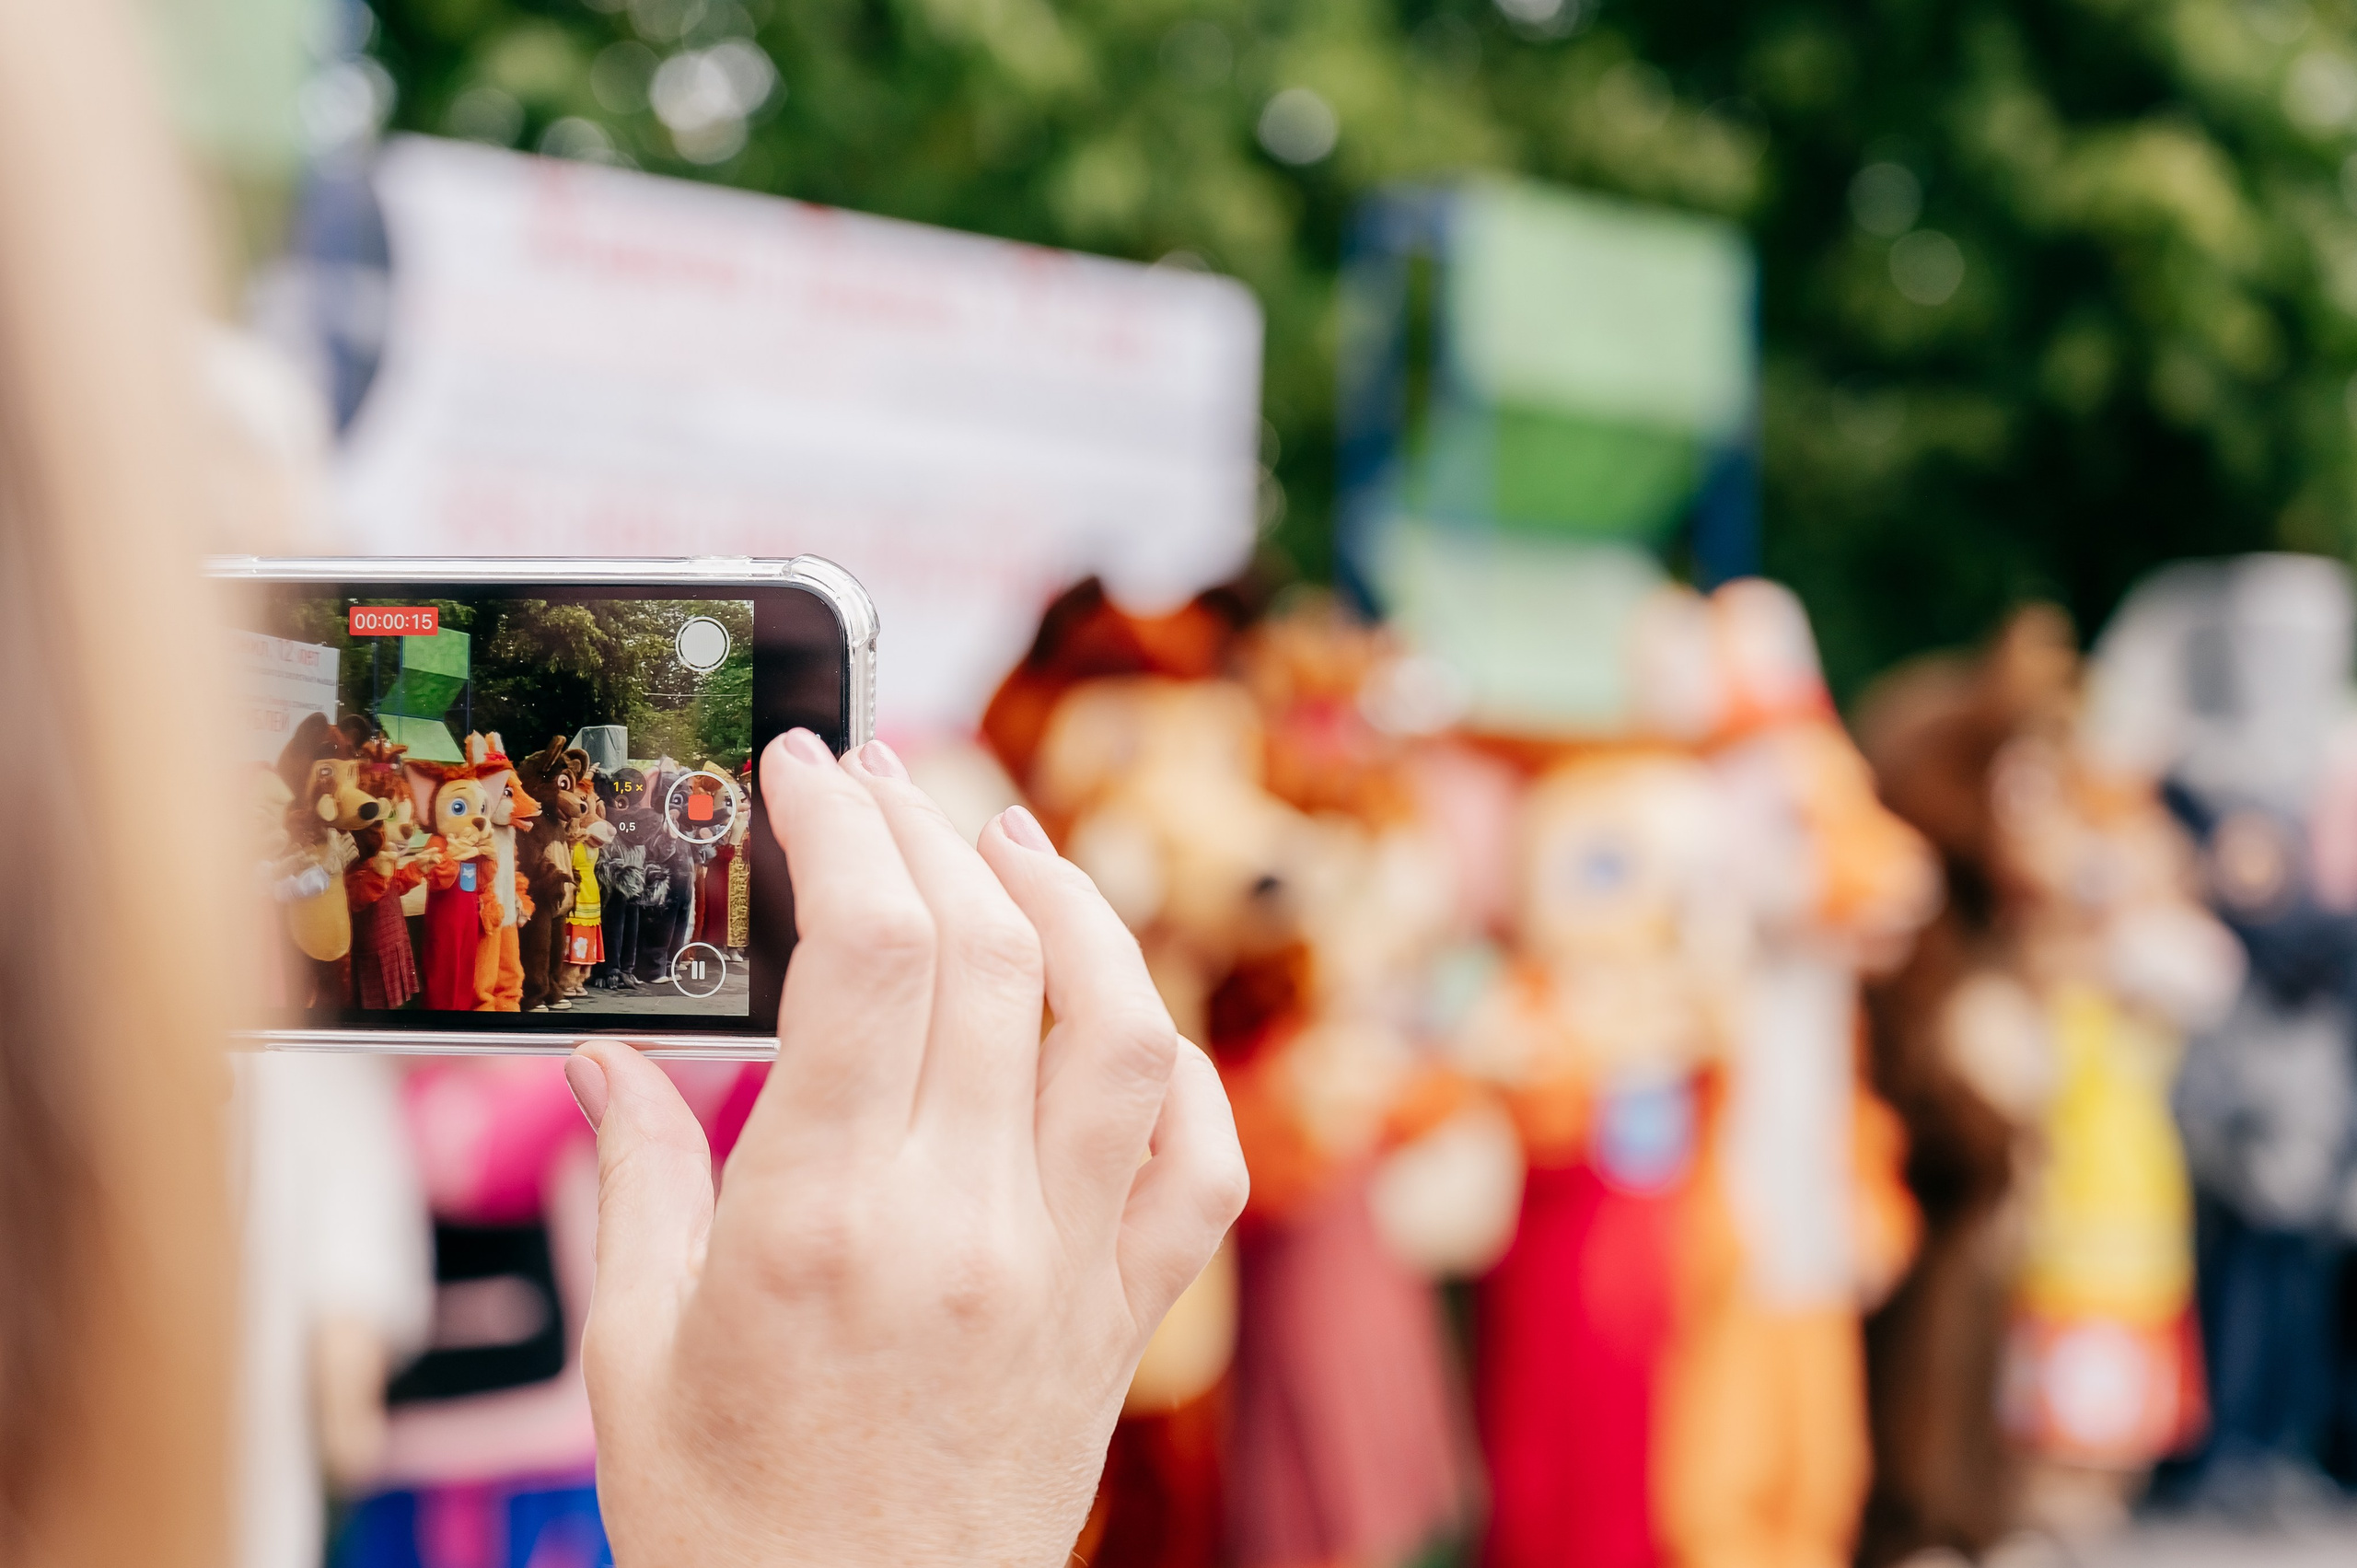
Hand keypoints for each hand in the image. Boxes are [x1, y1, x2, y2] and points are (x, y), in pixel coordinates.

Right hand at [566, 731, 1245, 1567]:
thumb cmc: (726, 1527)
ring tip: (1011, 840)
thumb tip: (608, 1060)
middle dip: (932, 829)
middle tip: (884, 778)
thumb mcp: (631, 1355)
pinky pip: (1197, 1165)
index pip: (863, 954)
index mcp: (821, 1222)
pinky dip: (1175, 1069)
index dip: (841, 824)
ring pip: (1119, 1032)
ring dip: (1074, 907)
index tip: (809, 766)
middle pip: (988, 958)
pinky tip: (1120, 1020)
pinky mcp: (1121, 1319)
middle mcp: (963, 1227)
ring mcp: (1063, 1270)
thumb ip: (637, 1182)